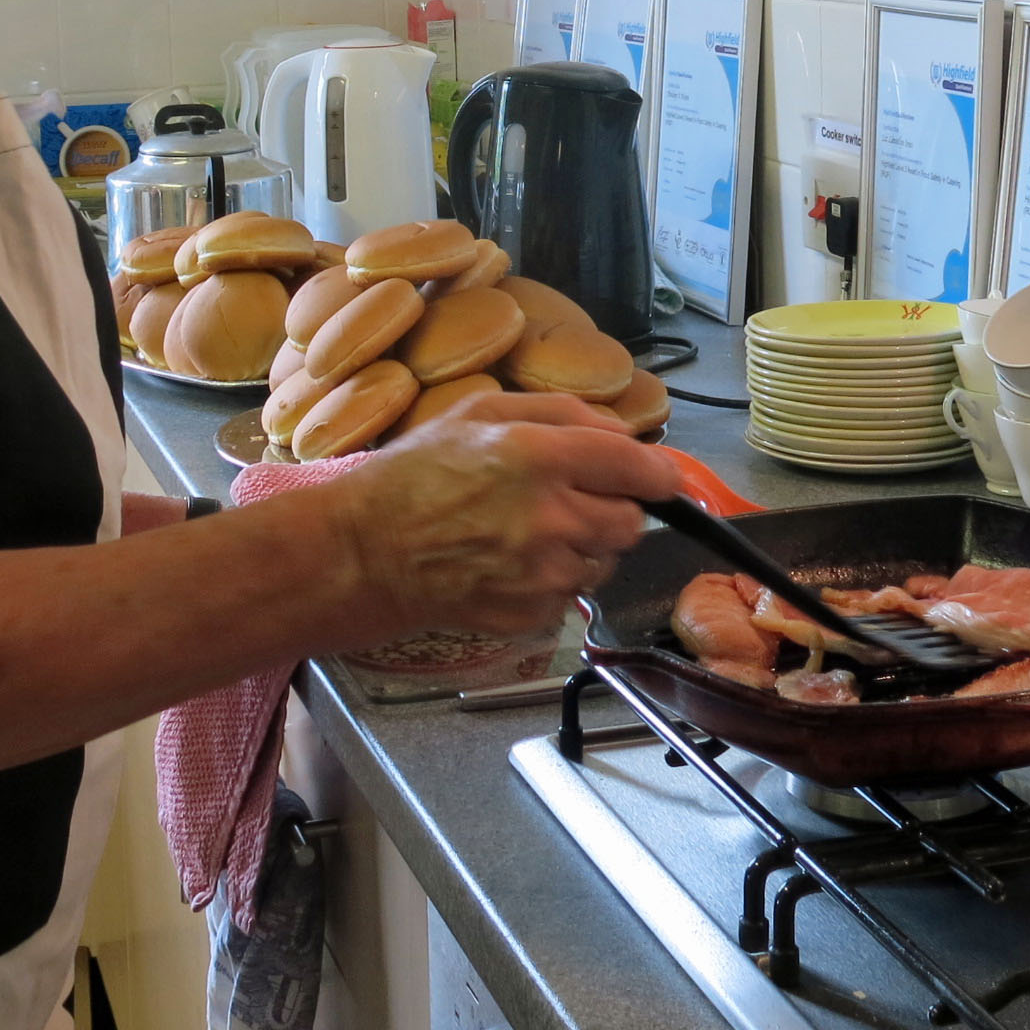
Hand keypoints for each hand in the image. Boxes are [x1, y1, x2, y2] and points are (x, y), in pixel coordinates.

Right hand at [325, 393, 678, 637]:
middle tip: (574, 499)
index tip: (664, 477)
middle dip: (615, 508)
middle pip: (632, 522)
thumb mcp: (480, 413)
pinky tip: (512, 563)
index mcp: (540, 457)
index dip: (662, 474)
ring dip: (586, 547)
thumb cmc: (415, 476)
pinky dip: (554, 582)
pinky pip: (571, 596)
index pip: (638, 469)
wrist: (366, 553)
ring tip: (532, 532)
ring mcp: (543, 574)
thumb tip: (620, 432)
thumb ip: (560, 413)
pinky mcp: (532, 615)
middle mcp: (551, 518)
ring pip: (605, 562)